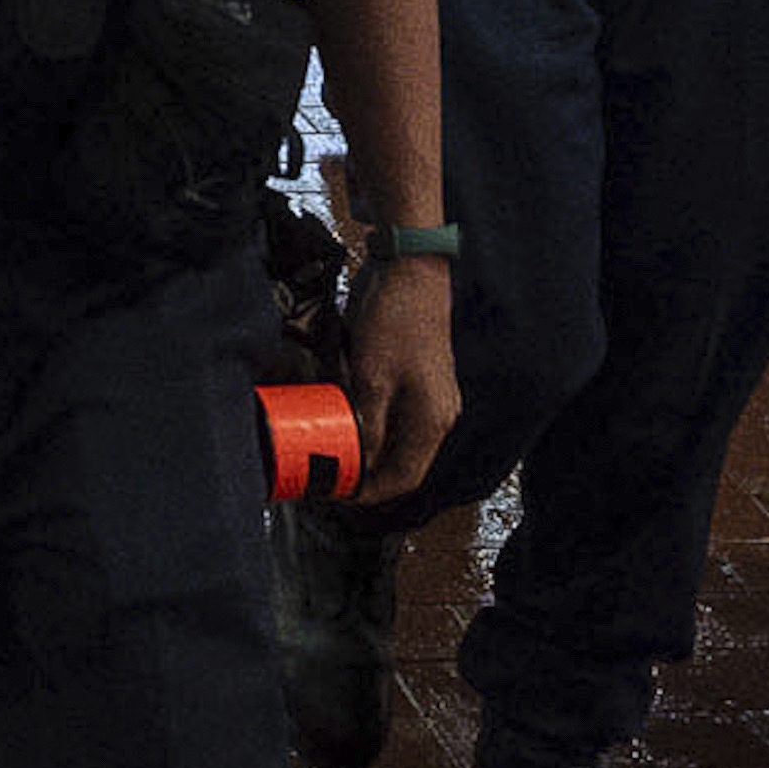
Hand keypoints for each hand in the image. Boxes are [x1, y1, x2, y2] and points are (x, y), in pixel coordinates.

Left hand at [342, 254, 460, 503]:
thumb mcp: (373, 378)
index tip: (339, 495)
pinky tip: (347, 421)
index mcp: (433, 420)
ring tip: (335, 452)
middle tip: (331, 476)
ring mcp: (429, 395)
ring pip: (398, 440)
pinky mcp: (416, 378)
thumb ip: (368, 426)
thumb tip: (360, 465)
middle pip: (403, 462)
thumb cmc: (395, 321)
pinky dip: (372, 426)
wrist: (409, 271)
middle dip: (369, 476)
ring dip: (370, 451)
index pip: (405, 477)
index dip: (372, 492)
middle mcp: (437, 413)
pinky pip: (396, 416)